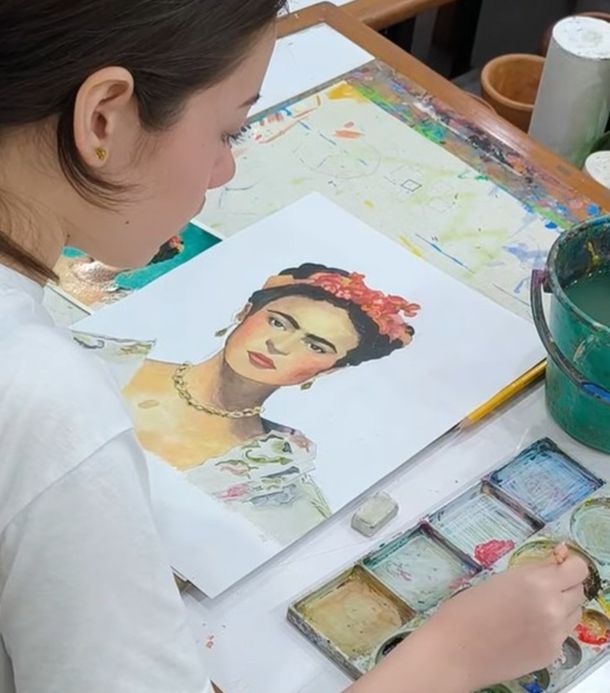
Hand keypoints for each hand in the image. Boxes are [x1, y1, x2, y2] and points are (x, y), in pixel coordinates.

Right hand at [422, 551, 587, 689]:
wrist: (455, 650)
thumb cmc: (467, 608)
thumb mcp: (500, 579)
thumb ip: (533, 571)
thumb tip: (557, 559)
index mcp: (537, 583)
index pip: (577, 569)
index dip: (569, 565)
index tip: (559, 564)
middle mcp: (553, 607)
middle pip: (579, 590)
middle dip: (565, 585)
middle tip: (543, 586)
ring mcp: (555, 634)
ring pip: (574, 613)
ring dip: (562, 606)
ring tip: (533, 609)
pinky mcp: (551, 654)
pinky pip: (562, 633)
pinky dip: (552, 627)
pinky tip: (527, 628)